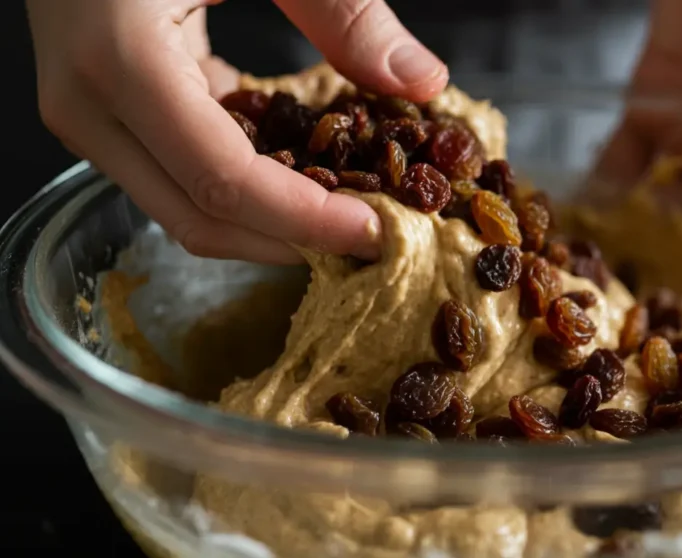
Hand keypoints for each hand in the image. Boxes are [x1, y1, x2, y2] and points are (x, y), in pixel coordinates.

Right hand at [29, 0, 448, 263]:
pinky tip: (307, 174)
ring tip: (349, 215)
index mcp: (119, 59)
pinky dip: (248, 183)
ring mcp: (91, 115)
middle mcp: (90, 105)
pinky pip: (181, 170)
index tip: (375, 231)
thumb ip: (343, 12)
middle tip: (374, 241)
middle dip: (292, 241)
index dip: (304, 219)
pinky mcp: (108, 112)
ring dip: (271, 222)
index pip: (222, 179)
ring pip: (186, 205)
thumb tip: (422, 81)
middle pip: (199, 216)